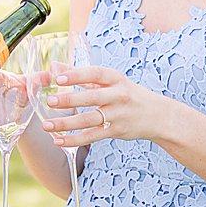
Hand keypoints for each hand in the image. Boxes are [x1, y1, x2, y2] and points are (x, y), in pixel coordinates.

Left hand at [45, 62, 164, 144]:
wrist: (158, 116)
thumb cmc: (128, 95)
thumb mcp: (110, 81)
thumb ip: (81, 74)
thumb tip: (55, 66)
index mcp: (116, 79)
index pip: (95, 74)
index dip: (77, 75)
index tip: (58, 77)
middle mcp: (118, 95)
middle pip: (92, 98)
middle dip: (70, 100)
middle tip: (50, 101)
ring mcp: (118, 115)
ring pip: (89, 120)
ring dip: (67, 123)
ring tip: (47, 125)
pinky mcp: (116, 131)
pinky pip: (92, 136)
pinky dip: (74, 139)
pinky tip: (59, 140)